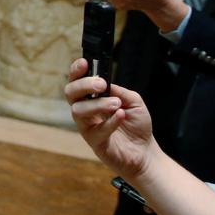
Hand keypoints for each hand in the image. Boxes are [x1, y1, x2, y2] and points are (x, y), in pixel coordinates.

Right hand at [65, 57, 157, 179]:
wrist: (144, 151)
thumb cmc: (137, 126)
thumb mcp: (133, 101)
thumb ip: (119, 91)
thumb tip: (107, 85)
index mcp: (93, 99)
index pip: (77, 82)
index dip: (76, 71)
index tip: (84, 63)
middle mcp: (86, 111)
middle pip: (70, 93)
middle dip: (83, 85)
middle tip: (101, 85)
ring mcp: (88, 127)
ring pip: (78, 111)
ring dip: (97, 104)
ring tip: (116, 104)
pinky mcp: (94, 142)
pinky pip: (96, 130)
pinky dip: (110, 121)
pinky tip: (121, 116)